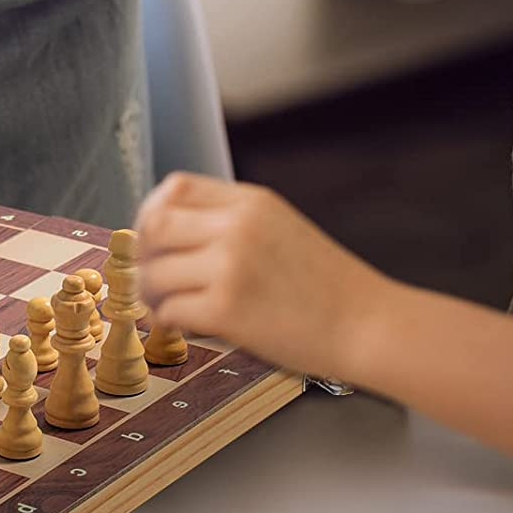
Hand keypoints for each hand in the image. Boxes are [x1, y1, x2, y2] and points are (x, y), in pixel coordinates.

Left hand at [135, 172, 395, 380]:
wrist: (368, 325)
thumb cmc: (327, 286)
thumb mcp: (281, 226)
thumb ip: (234, 221)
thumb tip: (177, 232)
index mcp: (251, 201)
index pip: (175, 187)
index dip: (153, 212)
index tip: (151, 238)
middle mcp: (237, 226)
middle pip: (156, 224)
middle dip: (143, 252)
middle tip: (148, 275)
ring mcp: (231, 266)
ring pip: (157, 271)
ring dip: (152, 292)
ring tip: (164, 305)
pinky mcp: (228, 310)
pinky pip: (172, 310)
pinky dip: (168, 320)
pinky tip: (181, 325)